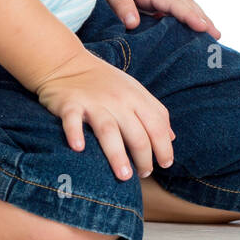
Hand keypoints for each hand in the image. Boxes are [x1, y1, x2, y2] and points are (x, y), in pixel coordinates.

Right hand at [33, 49, 174, 180]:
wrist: (67, 63)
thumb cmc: (105, 82)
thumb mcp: (134, 90)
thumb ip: (154, 112)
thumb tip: (171, 137)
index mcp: (135, 97)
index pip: (156, 125)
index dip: (164, 147)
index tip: (164, 164)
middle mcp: (117, 100)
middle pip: (136, 133)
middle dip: (143, 158)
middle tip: (144, 175)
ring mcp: (93, 103)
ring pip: (109, 131)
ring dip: (117, 155)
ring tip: (124, 175)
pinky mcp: (69, 104)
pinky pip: (72, 121)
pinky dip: (75, 133)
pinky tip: (79, 148)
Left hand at [99, 0, 220, 39]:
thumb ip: (122, 5)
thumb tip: (133, 25)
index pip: (174, 3)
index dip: (190, 16)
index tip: (204, 27)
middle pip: (185, 3)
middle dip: (202, 18)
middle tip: (218, 36)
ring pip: (181, 4)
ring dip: (197, 15)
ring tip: (210, 31)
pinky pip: (171, 7)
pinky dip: (184, 15)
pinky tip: (185, 27)